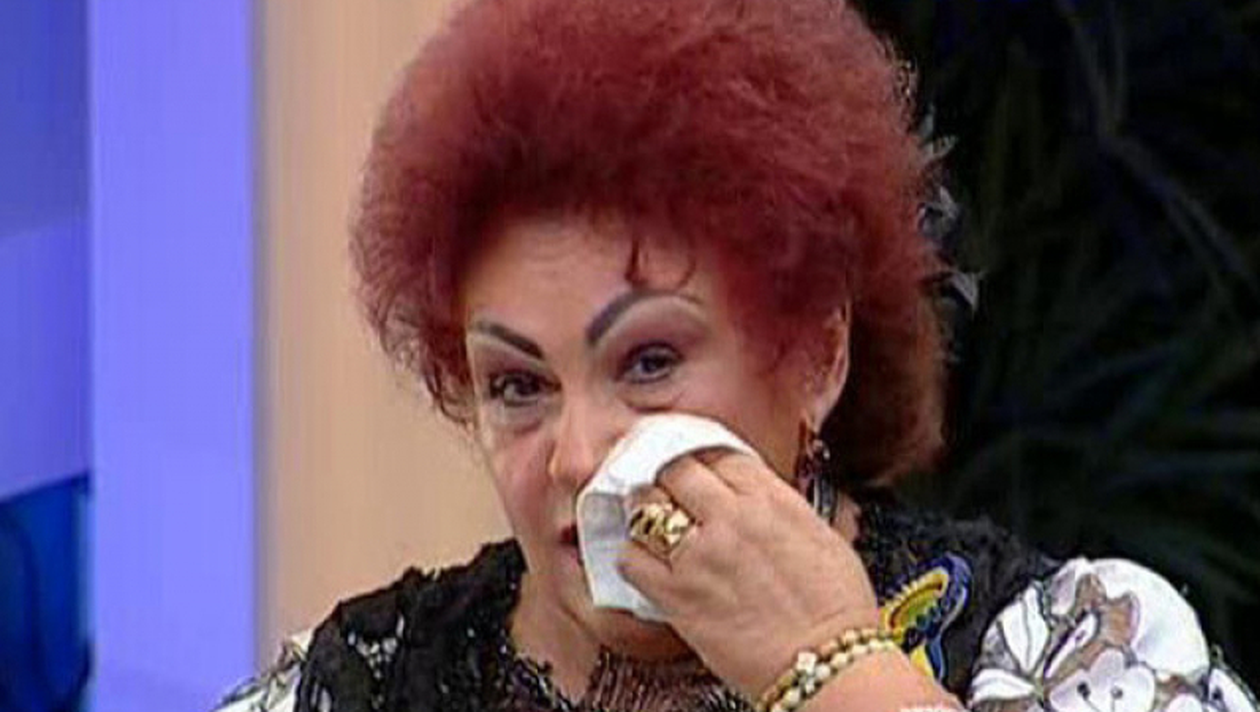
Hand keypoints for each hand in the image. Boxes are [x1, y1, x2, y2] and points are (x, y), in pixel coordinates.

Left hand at [618, 451, 881, 698]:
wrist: (830, 663)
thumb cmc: (838, 608)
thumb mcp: (823, 535)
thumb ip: (782, 508)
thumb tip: (760, 501)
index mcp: (771, 498)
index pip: (716, 452)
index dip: (700, 457)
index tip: (693, 465)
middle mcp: (731, 516)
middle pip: (674, 469)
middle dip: (666, 475)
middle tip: (664, 488)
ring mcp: (700, 554)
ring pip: (646, 507)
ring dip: (643, 512)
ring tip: (649, 523)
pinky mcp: (677, 594)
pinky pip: (631, 559)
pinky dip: (631, 556)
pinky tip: (643, 561)